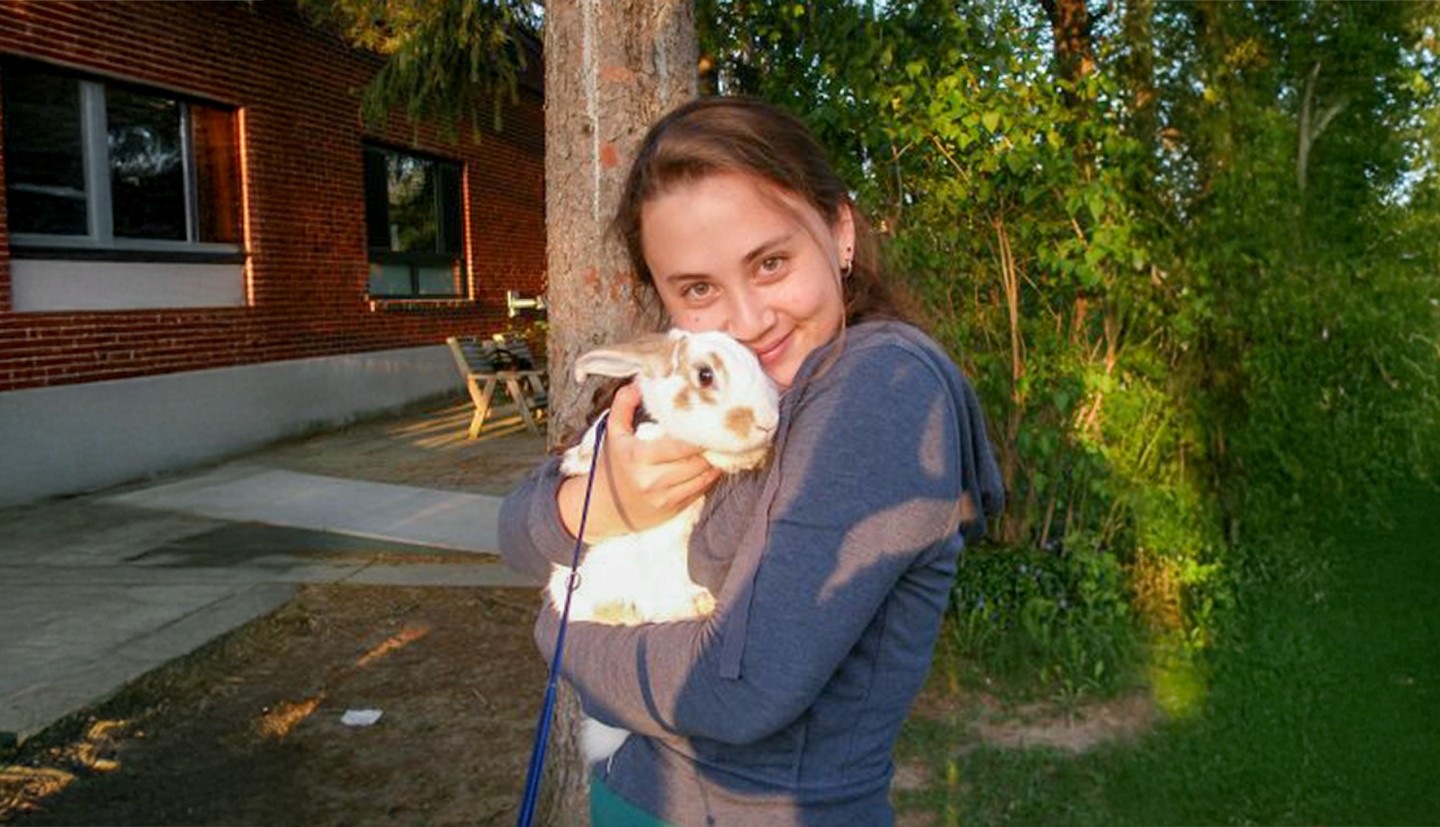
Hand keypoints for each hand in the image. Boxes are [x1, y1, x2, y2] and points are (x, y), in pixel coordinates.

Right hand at [558, 383, 721, 539]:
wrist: (604, 506)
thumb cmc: (612, 465)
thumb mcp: (613, 432)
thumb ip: (623, 405)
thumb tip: (638, 382)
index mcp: (639, 458)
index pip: (681, 446)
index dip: (701, 435)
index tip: (713, 422)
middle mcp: (653, 480)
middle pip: (697, 462)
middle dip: (713, 446)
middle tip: (725, 432)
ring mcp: (665, 497)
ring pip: (703, 477)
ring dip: (717, 461)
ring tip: (724, 446)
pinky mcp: (674, 508)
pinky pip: (701, 490)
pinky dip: (711, 476)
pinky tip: (715, 463)